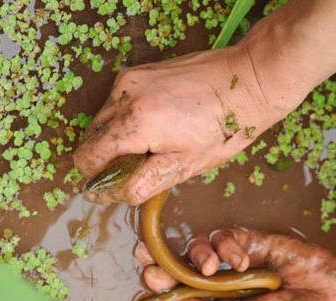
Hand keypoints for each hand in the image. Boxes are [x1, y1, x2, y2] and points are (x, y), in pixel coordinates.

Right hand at [73, 44, 298, 205]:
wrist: (248, 81)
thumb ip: (140, 183)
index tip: (122, 186)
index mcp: (135, 123)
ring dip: (117, 140)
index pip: (88, 159)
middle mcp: (124, 95)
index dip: (99, 180)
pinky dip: (126, 121)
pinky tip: (157, 125)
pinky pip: (116, 104)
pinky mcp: (137, 71)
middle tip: (145, 166)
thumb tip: (106, 194)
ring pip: (101, 121)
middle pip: (90, 139)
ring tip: (154, 145)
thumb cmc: (224, 128)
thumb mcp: (185, 166)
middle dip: (108, 160)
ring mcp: (129, 79)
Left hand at [134, 228, 335, 300]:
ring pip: (198, 247)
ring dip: (197, 254)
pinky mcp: (252, 240)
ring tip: (211, 267)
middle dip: (160, 259)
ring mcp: (236, 260)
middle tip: (143, 254)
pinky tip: (243, 259)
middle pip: (180, 266)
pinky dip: (228, 245)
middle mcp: (222, 284)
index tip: (147, 279)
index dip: (160, 286)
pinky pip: (226, 236)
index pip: (179, 295)